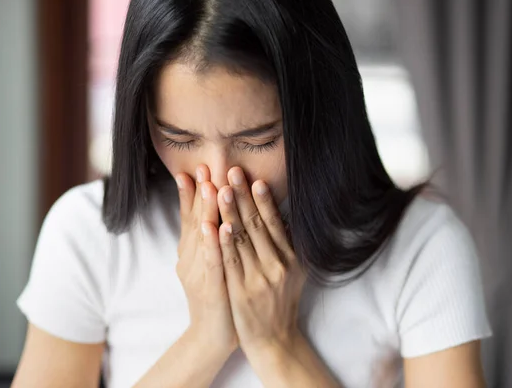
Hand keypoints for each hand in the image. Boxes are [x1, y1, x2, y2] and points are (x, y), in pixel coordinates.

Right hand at [175, 165, 236, 355]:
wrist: (212, 337)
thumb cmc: (218, 296)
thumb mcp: (211, 263)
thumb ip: (211, 239)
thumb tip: (216, 213)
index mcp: (191, 253)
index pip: (190, 217)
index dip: (192, 193)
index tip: (196, 168)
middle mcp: (190, 260)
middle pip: (195, 221)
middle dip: (200, 193)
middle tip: (203, 167)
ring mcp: (198, 274)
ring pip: (203, 238)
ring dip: (206, 212)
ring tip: (210, 187)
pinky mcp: (211, 289)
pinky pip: (213, 263)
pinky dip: (213, 244)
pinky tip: (216, 227)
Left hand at [216, 167, 305, 354]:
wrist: (274, 340)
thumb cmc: (281, 302)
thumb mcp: (295, 273)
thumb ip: (289, 246)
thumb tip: (283, 216)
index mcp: (291, 258)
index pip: (275, 222)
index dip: (264, 199)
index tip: (254, 178)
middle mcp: (278, 265)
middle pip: (257, 224)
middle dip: (243, 196)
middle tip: (231, 171)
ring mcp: (260, 278)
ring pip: (242, 238)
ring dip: (230, 211)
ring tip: (221, 188)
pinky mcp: (242, 291)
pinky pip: (230, 261)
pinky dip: (223, 242)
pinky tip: (216, 225)